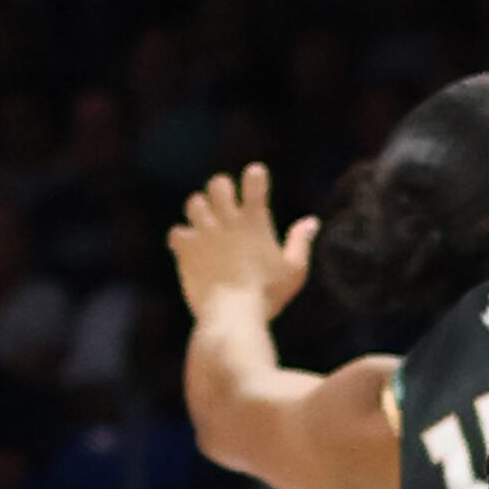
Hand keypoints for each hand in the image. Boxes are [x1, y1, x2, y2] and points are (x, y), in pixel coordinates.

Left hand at [169, 163, 317, 321]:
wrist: (232, 313)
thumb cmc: (269, 292)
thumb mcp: (295, 269)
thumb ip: (301, 241)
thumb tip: (311, 221)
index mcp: (256, 222)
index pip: (254, 183)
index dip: (255, 176)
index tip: (255, 175)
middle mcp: (227, 221)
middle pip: (217, 184)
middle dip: (221, 188)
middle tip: (225, 201)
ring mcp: (203, 233)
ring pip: (194, 202)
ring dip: (201, 208)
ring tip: (207, 221)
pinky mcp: (185, 249)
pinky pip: (177, 232)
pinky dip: (182, 237)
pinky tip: (189, 246)